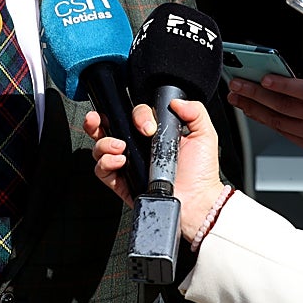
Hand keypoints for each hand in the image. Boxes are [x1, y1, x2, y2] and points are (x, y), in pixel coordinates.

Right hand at [90, 101, 226, 242]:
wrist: (198, 202)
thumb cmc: (201, 172)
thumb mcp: (204, 135)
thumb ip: (195, 111)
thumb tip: (176, 101)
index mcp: (153, 134)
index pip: (135, 115)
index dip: (137, 116)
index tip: (148, 127)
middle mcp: (137, 147)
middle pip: (108, 127)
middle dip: (97, 120)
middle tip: (99, 119)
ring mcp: (127, 164)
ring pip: (100, 147)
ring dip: (104, 143)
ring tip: (120, 147)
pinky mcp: (121, 183)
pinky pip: (101, 170)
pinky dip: (105, 163)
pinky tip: (119, 161)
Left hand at [226, 60, 302, 156]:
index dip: (282, 85)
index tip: (263, 78)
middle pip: (284, 106)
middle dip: (256, 94)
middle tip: (237, 84)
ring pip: (278, 121)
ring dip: (254, 108)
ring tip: (237, 97)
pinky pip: (282, 131)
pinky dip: (264, 120)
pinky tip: (252, 110)